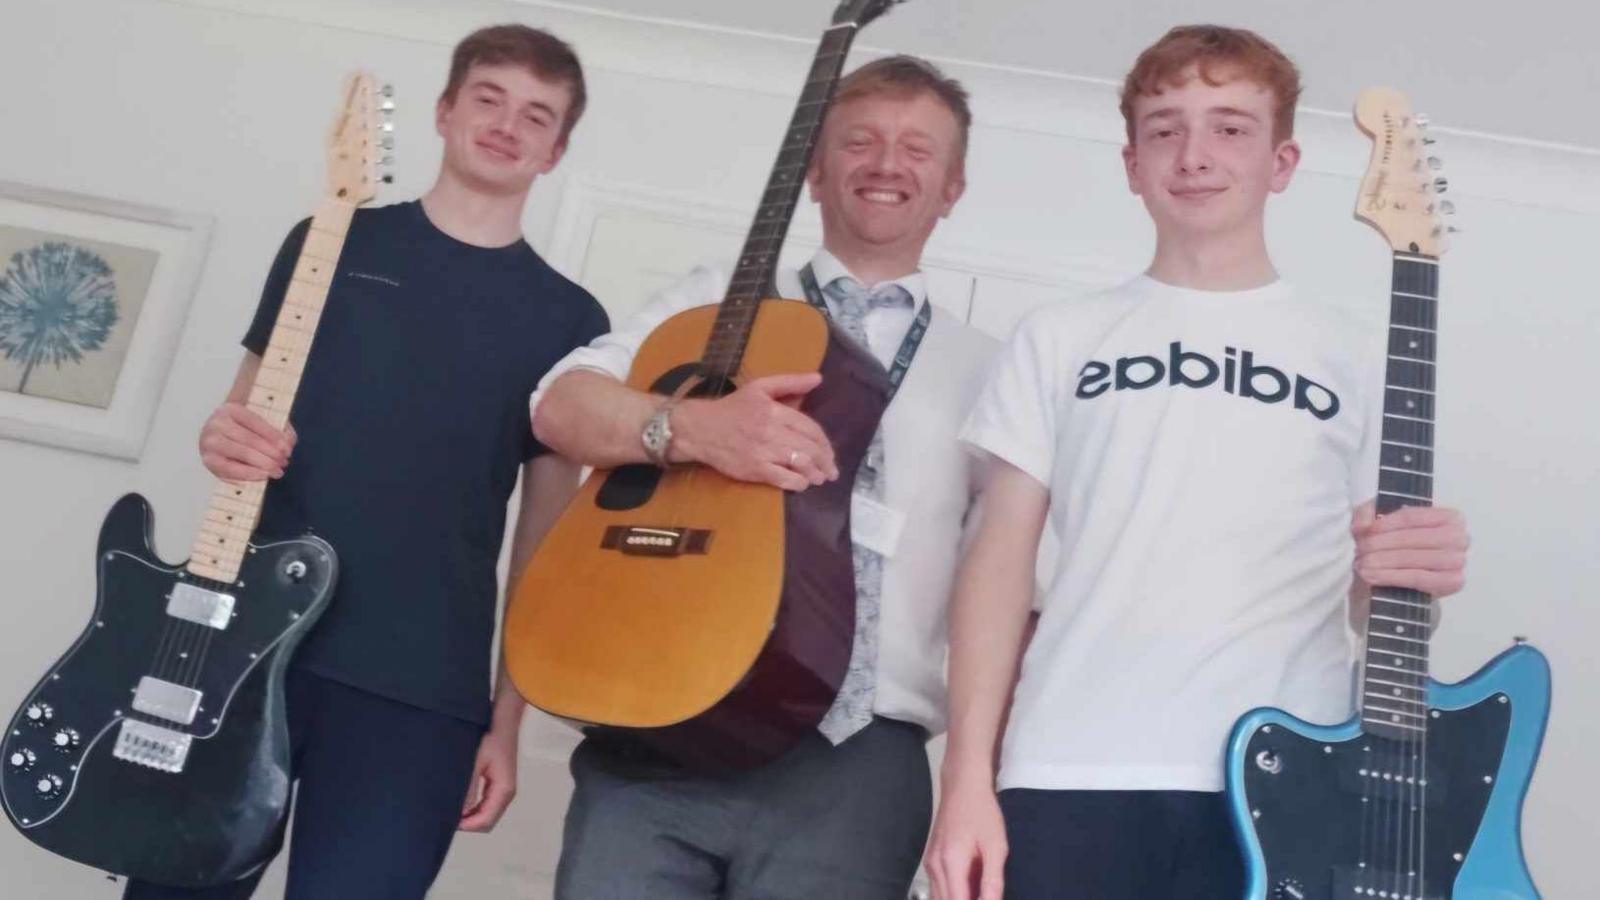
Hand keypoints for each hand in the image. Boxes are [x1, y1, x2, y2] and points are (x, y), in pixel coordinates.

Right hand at [198, 402, 294, 481]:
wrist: (219, 436)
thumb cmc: (244, 429)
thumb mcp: (262, 422)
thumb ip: (280, 429)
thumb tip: (288, 444)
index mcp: (231, 409)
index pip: (256, 421)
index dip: (274, 437)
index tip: (287, 449)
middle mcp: (217, 423)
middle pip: (250, 440)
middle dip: (271, 453)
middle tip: (284, 462)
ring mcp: (210, 442)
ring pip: (242, 454)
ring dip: (264, 464)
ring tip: (277, 471)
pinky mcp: (208, 460)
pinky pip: (231, 470)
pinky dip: (250, 474)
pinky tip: (263, 475)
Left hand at [458, 724, 517, 832]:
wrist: (502, 722)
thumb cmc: (490, 738)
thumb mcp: (475, 763)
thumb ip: (468, 789)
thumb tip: (461, 812)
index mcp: (503, 790)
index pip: (486, 821)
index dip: (467, 826)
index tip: (449, 822)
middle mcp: (506, 793)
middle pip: (488, 821)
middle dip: (469, 823)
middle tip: (448, 816)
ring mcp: (504, 789)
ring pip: (488, 814)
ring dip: (471, 816)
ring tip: (453, 807)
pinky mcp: (499, 784)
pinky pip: (487, 804)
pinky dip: (475, 807)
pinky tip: (462, 800)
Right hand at [671, 372, 839, 490]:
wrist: (699, 429)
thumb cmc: (731, 408)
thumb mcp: (759, 388)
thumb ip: (790, 383)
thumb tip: (818, 378)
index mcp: (775, 410)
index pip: (810, 428)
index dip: (824, 442)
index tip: (829, 452)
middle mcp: (771, 430)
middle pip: (809, 447)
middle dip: (825, 461)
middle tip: (831, 470)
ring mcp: (763, 451)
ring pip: (800, 463)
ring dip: (815, 473)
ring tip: (821, 478)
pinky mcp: (754, 469)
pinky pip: (783, 479)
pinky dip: (797, 483)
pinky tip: (802, 484)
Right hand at [925, 778, 1007, 899]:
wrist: (963, 786)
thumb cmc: (981, 811)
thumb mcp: (996, 846)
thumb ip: (993, 880)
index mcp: (951, 862)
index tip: (988, 899)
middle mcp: (935, 865)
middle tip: (986, 895)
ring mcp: (930, 863)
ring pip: (940, 897)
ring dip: (959, 898)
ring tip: (980, 890)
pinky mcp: (931, 859)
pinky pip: (939, 886)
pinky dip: (954, 892)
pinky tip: (972, 883)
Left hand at [1351, 501, 1469, 597]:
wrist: (1399, 576)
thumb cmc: (1393, 543)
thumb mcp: (1377, 520)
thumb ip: (1365, 515)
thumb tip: (1362, 527)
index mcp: (1449, 516)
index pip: (1412, 516)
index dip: (1385, 524)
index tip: (1364, 531)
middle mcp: (1460, 537)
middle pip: (1414, 537)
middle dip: (1382, 544)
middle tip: (1361, 550)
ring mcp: (1458, 561)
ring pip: (1415, 559)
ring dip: (1384, 561)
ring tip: (1362, 564)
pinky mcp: (1452, 583)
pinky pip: (1419, 579)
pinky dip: (1392, 577)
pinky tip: (1372, 576)